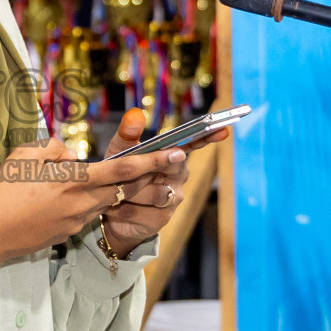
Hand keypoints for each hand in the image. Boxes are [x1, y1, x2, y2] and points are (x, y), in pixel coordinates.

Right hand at [0, 135, 184, 273]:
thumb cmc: (0, 193)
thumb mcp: (23, 157)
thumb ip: (53, 149)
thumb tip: (71, 154)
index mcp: (73, 181)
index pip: (123, 169)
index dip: (153, 161)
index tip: (176, 153)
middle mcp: (81, 203)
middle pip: (122, 188)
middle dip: (143, 176)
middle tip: (160, 163)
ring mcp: (75, 222)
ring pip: (104, 200)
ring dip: (108, 189)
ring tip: (87, 178)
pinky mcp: (66, 234)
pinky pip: (84, 213)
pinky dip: (84, 202)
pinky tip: (57, 198)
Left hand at [99, 108, 228, 255]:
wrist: (108, 209)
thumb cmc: (118, 174)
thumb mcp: (119, 152)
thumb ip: (128, 134)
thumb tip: (134, 113)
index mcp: (171, 155)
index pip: (192, 143)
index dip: (207, 136)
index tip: (222, 130)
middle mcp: (178, 175)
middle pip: (174, 166)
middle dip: (149, 166)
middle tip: (129, 170)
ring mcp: (174, 197)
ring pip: (156, 192)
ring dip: (132, 191)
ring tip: (117, 190)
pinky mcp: (163, 218)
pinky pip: (145, 211)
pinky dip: (126, 208)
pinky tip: (117, 207)